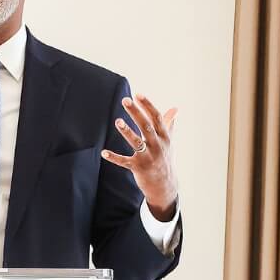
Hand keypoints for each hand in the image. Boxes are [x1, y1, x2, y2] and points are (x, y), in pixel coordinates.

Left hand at [102, 93, 178, 220]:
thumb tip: (176, 109)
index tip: (138, 94)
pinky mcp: (138, 168)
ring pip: (137, 143)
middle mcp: (157, 146)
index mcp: (164, 137)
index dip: (148, 106)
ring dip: (127, 132)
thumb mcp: (169, 142)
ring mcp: (148, 157)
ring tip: (117, 121)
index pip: (157, 118)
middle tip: (125, 100)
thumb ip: (169, 124)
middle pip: (147, 126)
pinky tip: (103, 152)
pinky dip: (114, 157)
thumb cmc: (165, 159)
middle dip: (136, 113)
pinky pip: (124, 162)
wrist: (165, 185)